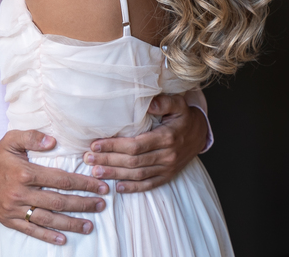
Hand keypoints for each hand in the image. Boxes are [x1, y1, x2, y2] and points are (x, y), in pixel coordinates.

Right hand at [0, 129, 109, 245]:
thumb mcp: (13, 138)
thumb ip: (34, 137)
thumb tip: (53, 141)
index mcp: (25, 173)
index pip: (62, 180)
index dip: (84, 184)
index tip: (101, 186)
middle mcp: (21, 193)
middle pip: (58, 201)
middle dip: (83, 204)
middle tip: (101, 205)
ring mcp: (14, 209)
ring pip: (47, 219)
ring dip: (70, 223)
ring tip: (89, 225)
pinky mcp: (8, 220)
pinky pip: (30, 230)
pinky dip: (47, 236)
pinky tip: (62, 239)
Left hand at [84, 95, 208, 192]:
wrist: (200, 133)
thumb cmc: (184, 117)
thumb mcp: (178, 104)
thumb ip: (164, 102)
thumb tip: (149, 103)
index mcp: (167, 137)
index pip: (135, 145)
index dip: (114, 146)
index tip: (95, 145)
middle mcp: (167, 155)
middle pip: (132, 161)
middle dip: (108, 161)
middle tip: (88, 159)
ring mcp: (168, 168)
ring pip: (137, 174)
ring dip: (115, 175)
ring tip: (95, 173)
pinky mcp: (168, 176)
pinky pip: (149, 185)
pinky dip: (133, 188)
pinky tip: (117, 187)